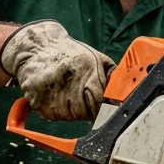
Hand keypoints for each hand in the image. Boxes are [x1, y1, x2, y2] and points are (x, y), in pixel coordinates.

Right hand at [0, 20, 114, 121]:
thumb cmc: (69, 54)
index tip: (101, 111)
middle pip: (81, 113)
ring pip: (65, 116)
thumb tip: (127, 93)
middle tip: (79, 96)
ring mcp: (50, 91)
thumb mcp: (95, 58)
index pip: (98, 102)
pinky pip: (50, 115)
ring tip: (64, 91)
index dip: (101, 110)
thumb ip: (111, 75)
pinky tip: (52, 93)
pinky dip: (52, 109)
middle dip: (84, 110)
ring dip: (68, 110)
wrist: (36, 47)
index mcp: (86, 70)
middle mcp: (68, 81)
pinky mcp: (36, 99)